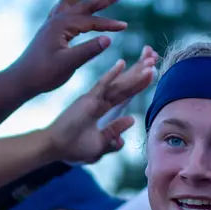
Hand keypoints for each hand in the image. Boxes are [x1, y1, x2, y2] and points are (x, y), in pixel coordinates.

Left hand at [11, 0, 128, 97]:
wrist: (20, 79)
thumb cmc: (43, 74)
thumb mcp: (68, 64)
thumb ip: (88, 51)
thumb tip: (109, 39)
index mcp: (62, 25)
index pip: (92, 21)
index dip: (109, 24)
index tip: (125, 26)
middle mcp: (56, 19)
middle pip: (85, 4)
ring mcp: (51, 23)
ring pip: (71, 0)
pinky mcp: (48, 30)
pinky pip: (62, 8)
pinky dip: (71, 1)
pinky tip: (73, 1)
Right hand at [44, 45, 158, 163]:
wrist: (55, 148)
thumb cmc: (74, 148)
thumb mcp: (100, 145)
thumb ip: (114, 133)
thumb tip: (132, 120)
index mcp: (103, 110)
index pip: (125, 95)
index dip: (138, 85)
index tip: (153, 74)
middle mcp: (99, 101)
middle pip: (125, 86)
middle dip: (140, 75)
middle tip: (155, 61)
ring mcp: (94, 99)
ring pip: (119, 85)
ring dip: (134, 75)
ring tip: (150, 64)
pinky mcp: (87, 100)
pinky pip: (102, 85)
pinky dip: (112, 75)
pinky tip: (122, 64)